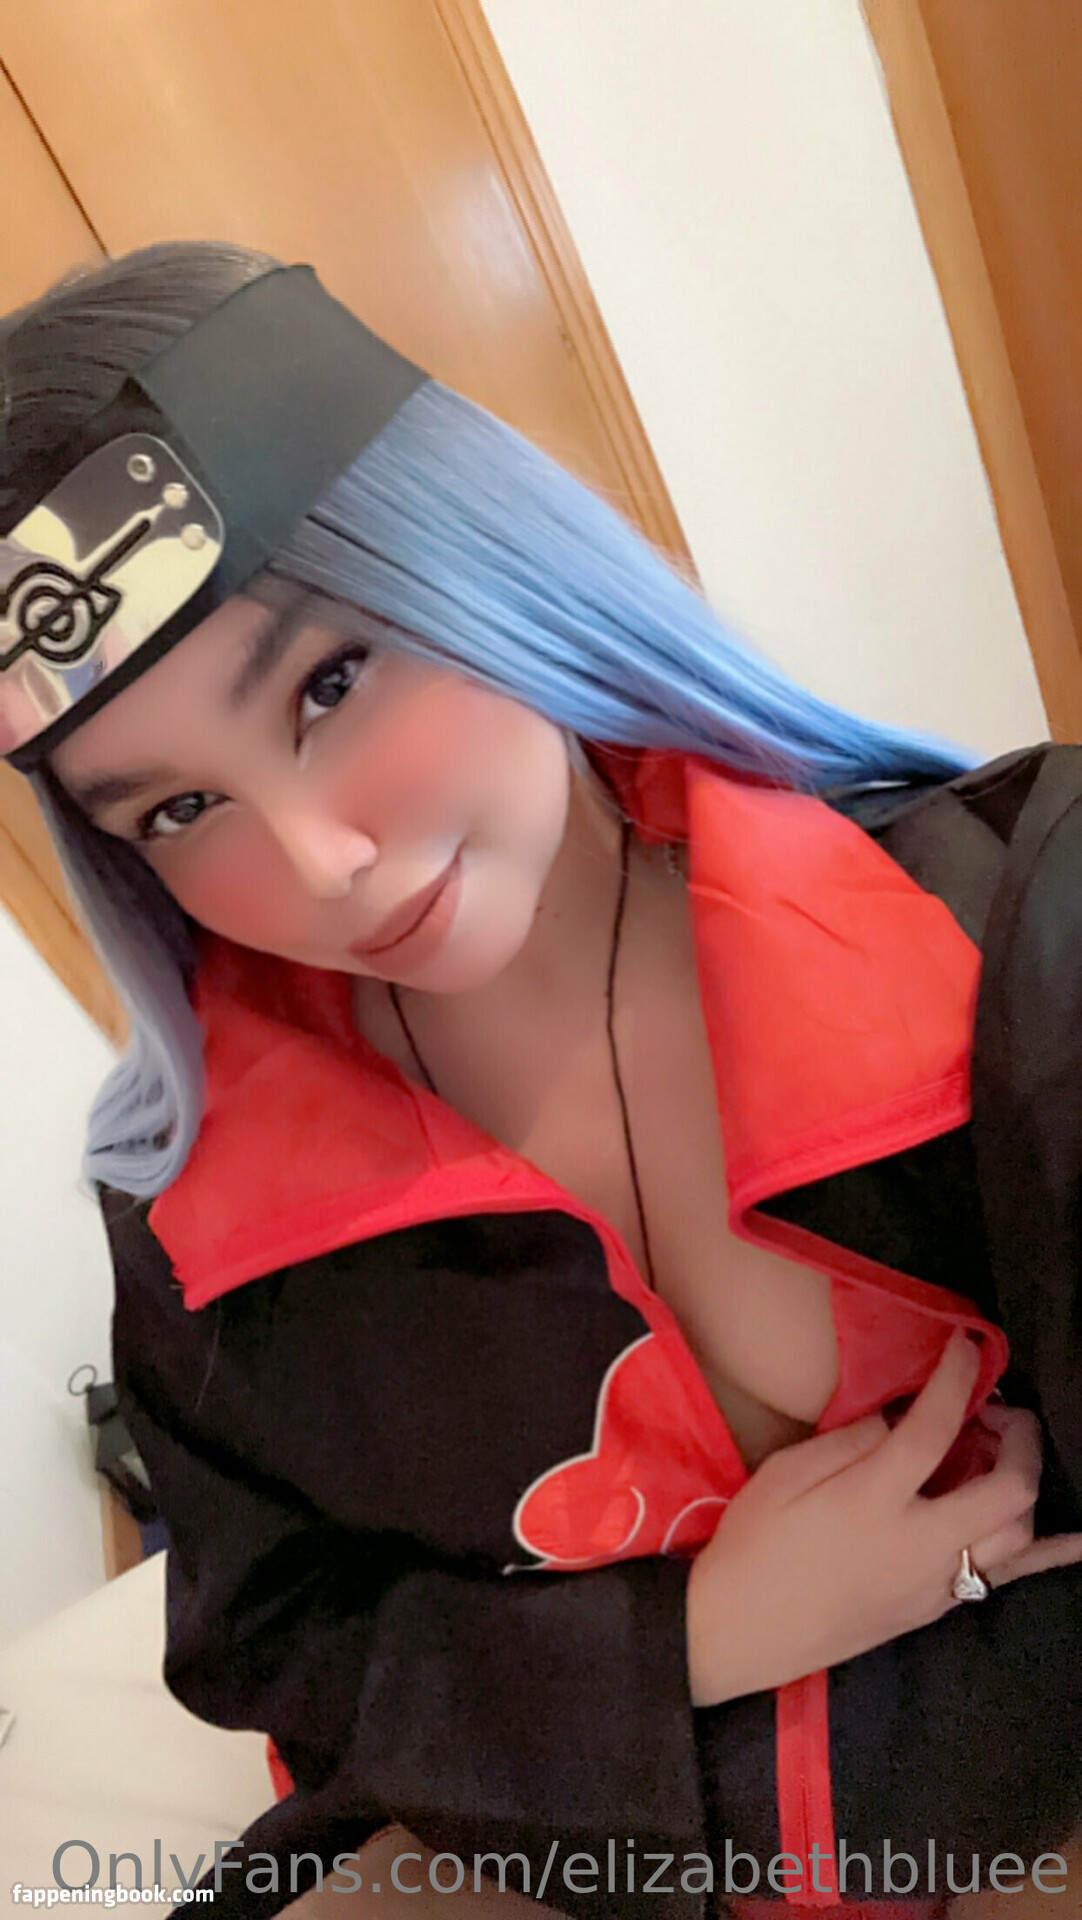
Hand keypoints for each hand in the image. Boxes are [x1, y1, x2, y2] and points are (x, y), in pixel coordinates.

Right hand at [685, 1329, 1081, 1706]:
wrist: (740, 1633)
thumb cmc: (753, 1545)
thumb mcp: (784, 1474)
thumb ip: (849, 1440)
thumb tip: (898, 1419)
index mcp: (872, 1502)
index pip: (934, 1429)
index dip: (957, 1379)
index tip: (968, 1345)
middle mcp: (918, 1545)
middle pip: (1006, 1489)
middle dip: (1019, 1438)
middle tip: (996, 1410)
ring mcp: (934, 1584)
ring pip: (1017, 1535)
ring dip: (1022, 1483)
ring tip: (997, 1453)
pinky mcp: (934, 1609)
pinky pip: (1004, 1576)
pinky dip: (1043, 1552)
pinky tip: (1078, 1541)